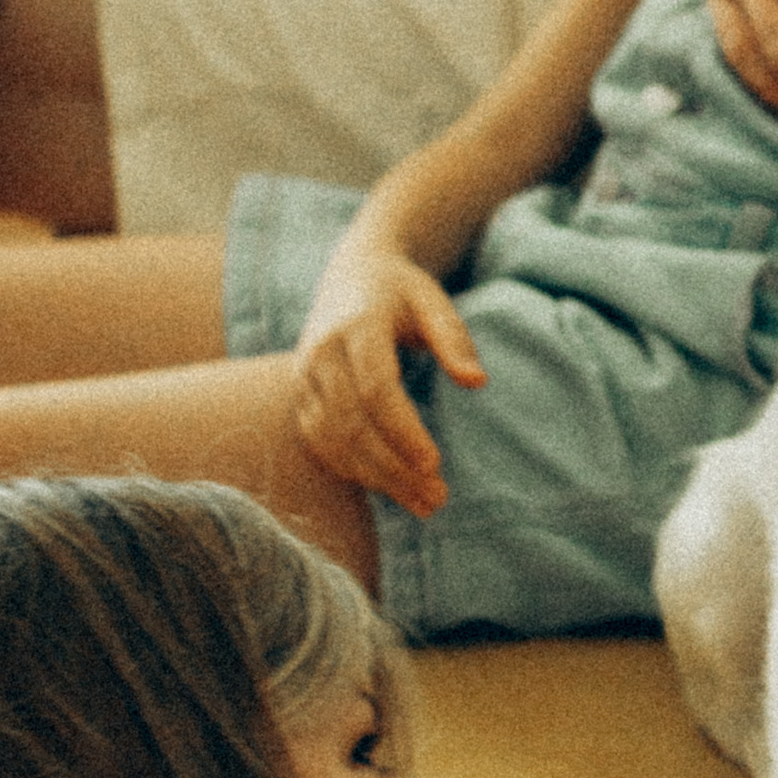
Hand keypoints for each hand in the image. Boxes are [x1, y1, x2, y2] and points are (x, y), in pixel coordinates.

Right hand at [292, 240, 484, 514]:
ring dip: (376, 478)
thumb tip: (476, 382)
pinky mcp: (301, 396)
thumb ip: (453, 339)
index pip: (375, 389)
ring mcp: (305, 376)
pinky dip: (352, 470)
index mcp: (356, 326)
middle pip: (351, 424)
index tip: (435, 464)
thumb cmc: (402, 291)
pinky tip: (389, 487)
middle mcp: (321, 353)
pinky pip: (319, 442)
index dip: (403, 430)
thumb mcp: (433, 300)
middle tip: (437, 498)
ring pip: (332, 440)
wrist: (351, 274)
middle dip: (393, 467)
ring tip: (423, 503)